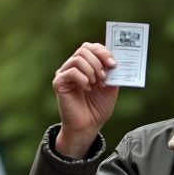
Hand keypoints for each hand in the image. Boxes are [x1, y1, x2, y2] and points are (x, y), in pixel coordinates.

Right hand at [52, 42, 119, 158]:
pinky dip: (83, 79)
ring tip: (95, 84)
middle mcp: (73, 67)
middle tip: (104, 76)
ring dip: (91, 70)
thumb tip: (114, 61)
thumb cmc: (97, 108)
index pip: (91, 48)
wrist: (88, 126)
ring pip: (78, 58)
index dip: (103, 52)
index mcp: (85, 66)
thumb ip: (112, 74)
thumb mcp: (110, 88)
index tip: (113, 64)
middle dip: (98, 61)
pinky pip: (71, 72)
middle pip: (84, 49)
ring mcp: (65, 74)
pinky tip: (87, 88)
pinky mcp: (59, 82)